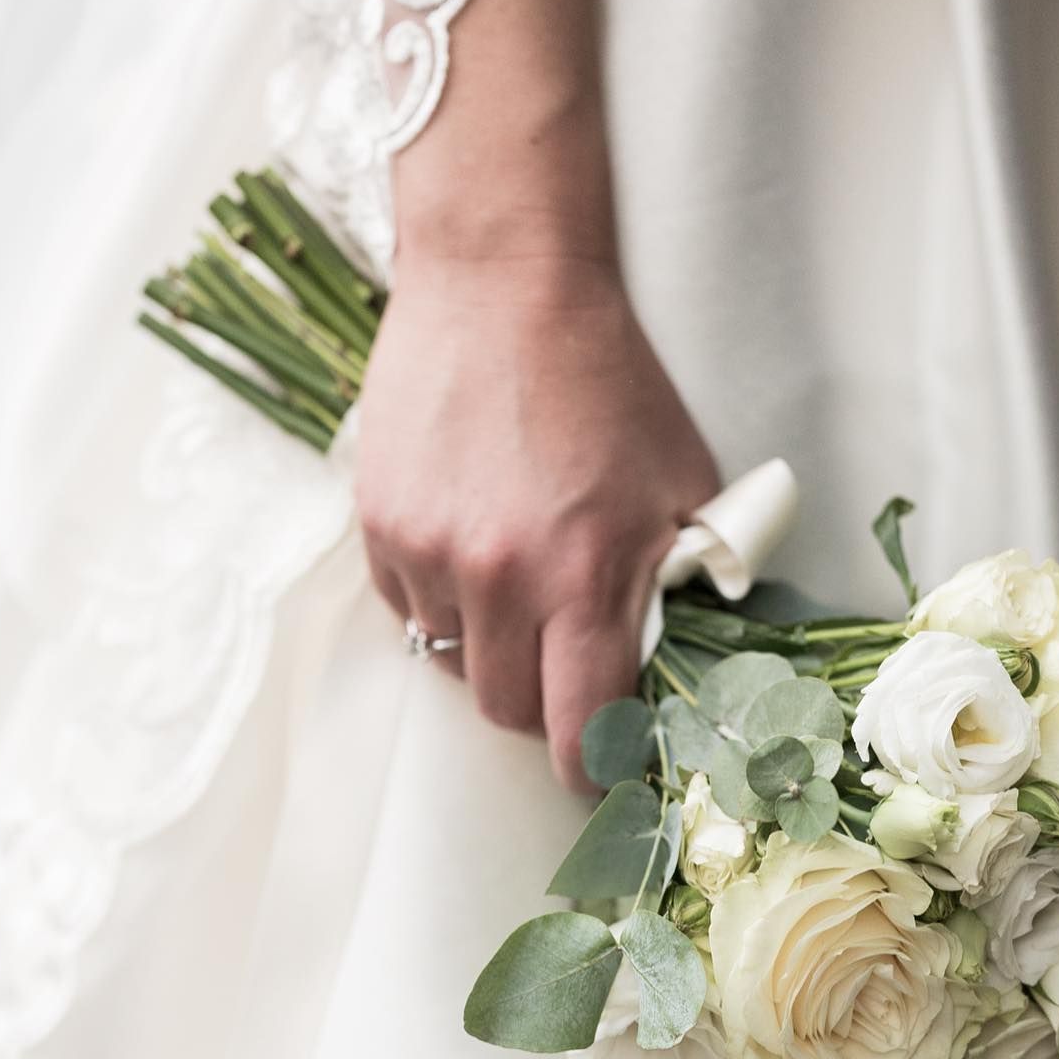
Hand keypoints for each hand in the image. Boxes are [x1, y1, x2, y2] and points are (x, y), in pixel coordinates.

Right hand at [356, 253, 719, 789]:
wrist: (501, 282)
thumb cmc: (605, 380)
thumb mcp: (680, 483)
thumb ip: (676, 581)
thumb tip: (669, 661)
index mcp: (583, 576)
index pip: (579, 729)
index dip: (590, 769)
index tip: (597, 776)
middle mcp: (497, 578)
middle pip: (506, 711)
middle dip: (540, 705)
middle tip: (562, 663)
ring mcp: (427, 553)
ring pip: (451, 661)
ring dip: (487, 646)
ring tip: (515, 581)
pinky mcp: (379, 525)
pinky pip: (407, 610)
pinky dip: (439, 601)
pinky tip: (469, 543)